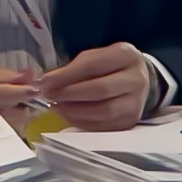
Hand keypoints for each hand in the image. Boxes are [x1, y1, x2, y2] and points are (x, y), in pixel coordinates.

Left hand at [34, 41, 155, 130]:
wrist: (135, 82)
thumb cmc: (109, 68)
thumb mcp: (94, 58)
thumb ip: (72, 69)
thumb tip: (46, 83)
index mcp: (126, 56)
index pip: (93, 65)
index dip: (66, 75)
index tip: (45, 81)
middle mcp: (136, 79)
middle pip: (100, 89)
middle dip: (69, 94)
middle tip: (50, 96)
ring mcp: (136, 103)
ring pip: (104, 111)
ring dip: (74, 111)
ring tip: (58, 106)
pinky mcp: (130, 121)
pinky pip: (103, 126)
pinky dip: (82, 122)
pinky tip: (69, 115)